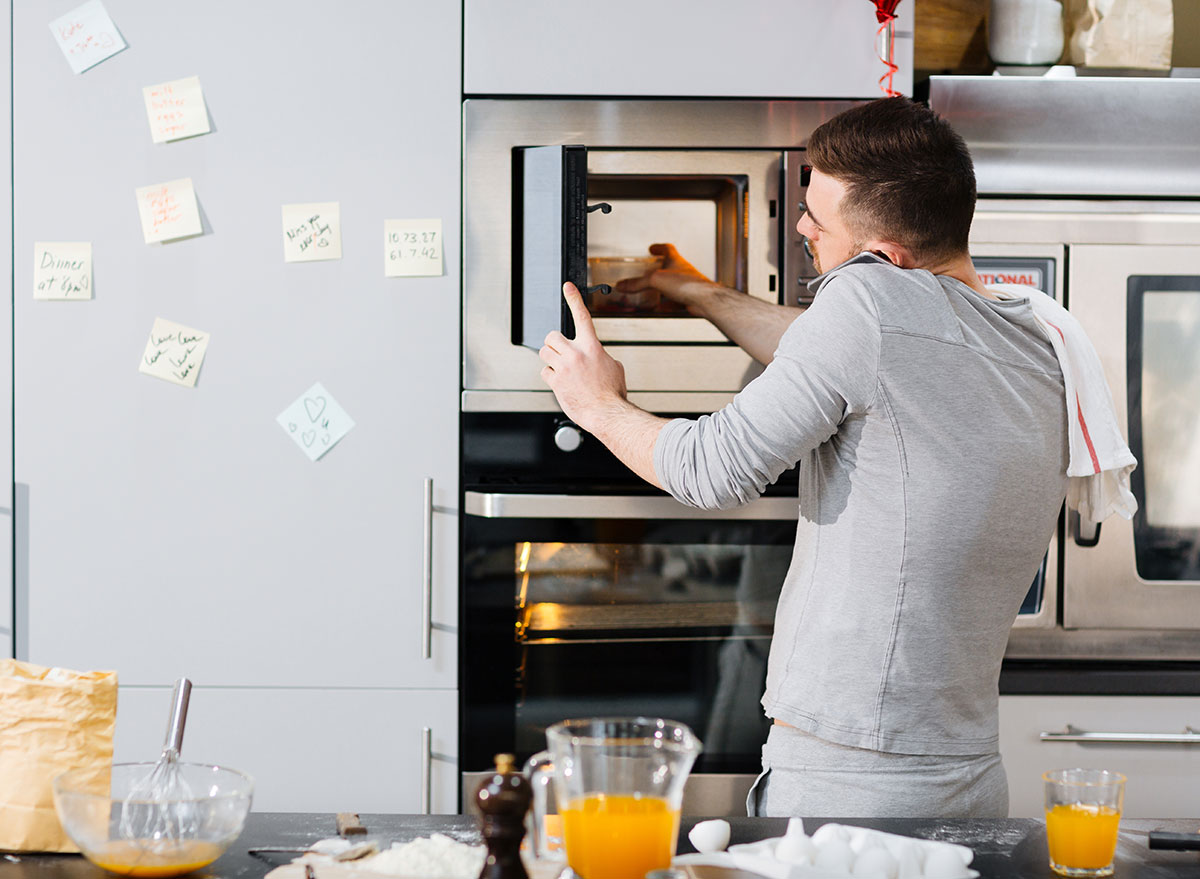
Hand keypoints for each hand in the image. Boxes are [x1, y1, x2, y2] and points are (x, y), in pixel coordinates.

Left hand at [539, 282, 628, 430]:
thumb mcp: (614, 367)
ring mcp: (564, 367)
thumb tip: (593, 356)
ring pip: (544, 353)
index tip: (567, 287)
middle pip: (552, 336)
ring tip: (561, 369)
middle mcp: (576, 354)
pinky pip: (544, 372)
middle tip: (561, 352)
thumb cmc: (612, 393)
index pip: (582, 316)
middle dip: (554, 344)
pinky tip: (561, 383)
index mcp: (592, 347)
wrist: (607, 413)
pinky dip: (550, 377)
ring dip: (550, 359)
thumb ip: (599, 356)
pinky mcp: (556, 381)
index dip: (574, 299)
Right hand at [613, 243, 719, 314]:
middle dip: (661, 268)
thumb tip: (623, 285)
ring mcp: (687, 285)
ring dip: (663, 286)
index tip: (652, 248)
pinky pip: (676, 299)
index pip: (668, 249)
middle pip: (671, 266)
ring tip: (653, 291)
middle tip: (651, 270)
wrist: (704, 300)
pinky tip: (662, 307)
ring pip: (673, 283)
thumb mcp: (655, 280)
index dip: (659, 247)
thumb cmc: (687, 284)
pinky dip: (667, 302)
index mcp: (676, 261)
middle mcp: (683, 271)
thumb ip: (638, 283)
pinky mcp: (689, 298)